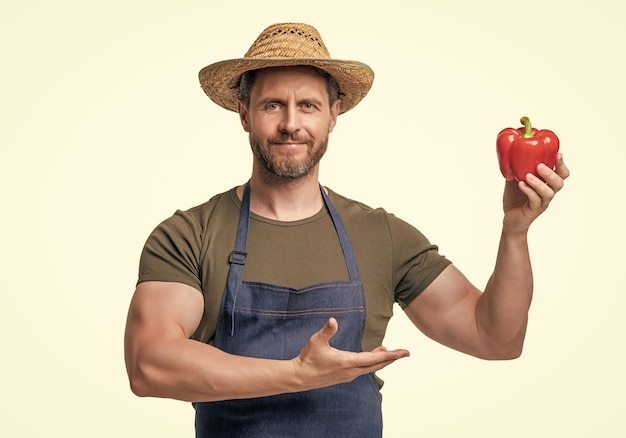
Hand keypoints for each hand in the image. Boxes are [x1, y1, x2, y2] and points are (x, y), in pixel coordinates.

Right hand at [291, 318, 408, 390]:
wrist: (299, 377)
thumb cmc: (308, 358)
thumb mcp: (316, 342)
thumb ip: (326, 331)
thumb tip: (332, 320)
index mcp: (347, 362)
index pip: (373, 358)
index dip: (389, 355)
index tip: (401, 353)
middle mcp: (351, 371)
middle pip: (376, 365)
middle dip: (392, 358)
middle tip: (405, 353)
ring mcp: (348, 375)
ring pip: (371, 368)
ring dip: (382, 360)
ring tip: (392, 353)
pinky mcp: (345, 376)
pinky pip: (364, 369)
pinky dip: (372, 363)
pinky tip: (373, 357)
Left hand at [502, 153, 569, 234]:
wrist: (510, 219)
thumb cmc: (514, 198)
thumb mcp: (514, 179)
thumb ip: (517, 167)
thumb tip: (512, 151)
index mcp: (547, 183)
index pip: (561, 174)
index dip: (562, 164)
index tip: (558, 154)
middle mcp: (548, 192)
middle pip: (559, 182)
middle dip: (551, 172)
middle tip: (539, 165)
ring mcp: (542, 202)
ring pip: (549, 193)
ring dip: (539, 183)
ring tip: (528, 175)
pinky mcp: (534, 210)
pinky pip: (535, 200)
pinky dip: (529, 191)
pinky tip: (521, 184)